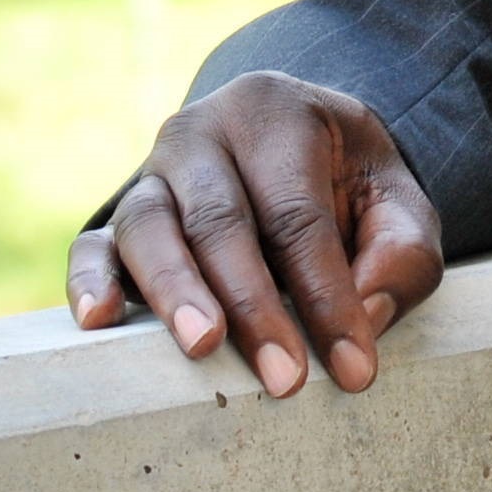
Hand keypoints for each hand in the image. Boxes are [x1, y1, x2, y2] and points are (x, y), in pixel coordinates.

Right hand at [67, 70, 447, 397]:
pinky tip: (100, 320)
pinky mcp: (116, 214)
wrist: (292, 145)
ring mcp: (152, 172)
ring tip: (202, 345)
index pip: (299, 214)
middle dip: (254, 305)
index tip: (353, 368)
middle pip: (221, 219)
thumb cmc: (348, 185)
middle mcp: (203, 132)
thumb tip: (363, 315)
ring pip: (150, 226)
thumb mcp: (396, 202)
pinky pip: (92, 243)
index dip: (326, 295)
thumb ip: (402, 254)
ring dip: (176, 291)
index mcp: (276, 114)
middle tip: (283, 378)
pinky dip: (90, 281)